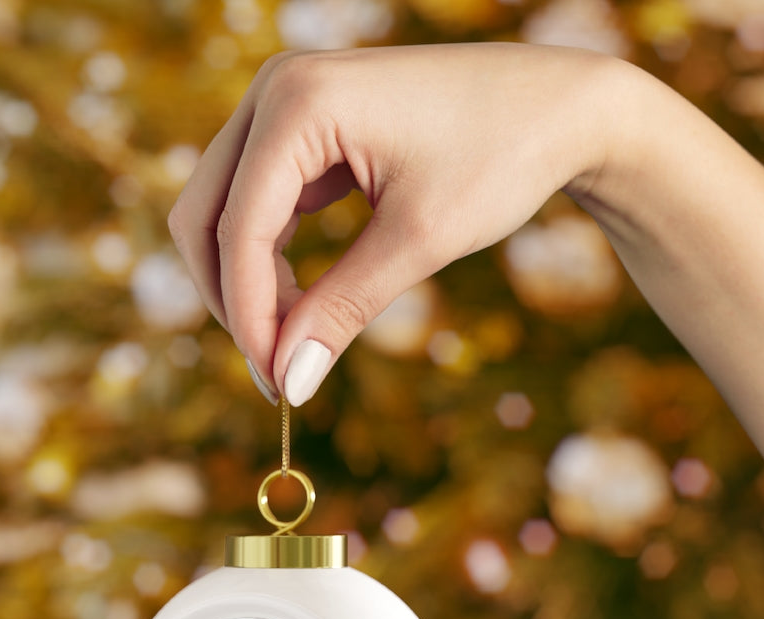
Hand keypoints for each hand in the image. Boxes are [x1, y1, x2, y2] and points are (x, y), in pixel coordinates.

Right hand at [168, 43, 616, 404]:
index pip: (238, 230)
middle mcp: (275, 91)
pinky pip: (257, 204)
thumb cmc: (501, 156)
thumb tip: (290, 382)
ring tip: (296, 342)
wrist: (560, 107)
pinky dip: (269, 259)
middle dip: (232, 300)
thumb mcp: (418, 242)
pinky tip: (303, 303)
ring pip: (223, 213)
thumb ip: (342, 310)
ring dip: (247, 283)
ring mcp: (284, 105)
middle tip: (276, 370)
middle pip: (203, 216)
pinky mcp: (302, 129)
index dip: (249, 317)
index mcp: (298, 103)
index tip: (277, 384)